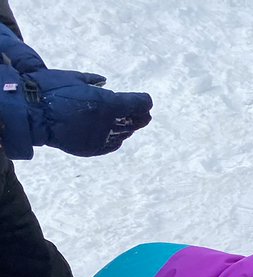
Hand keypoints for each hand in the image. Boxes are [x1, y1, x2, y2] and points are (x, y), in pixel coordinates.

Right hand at [0, 27, 151, 157]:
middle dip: (140, 116)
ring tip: (132, 124)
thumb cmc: (49, 90)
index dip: (143, 102)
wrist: (31, 113)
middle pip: (133, 120)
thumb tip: (104, 82)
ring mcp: (100, 136)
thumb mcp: (72, 79)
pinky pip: (111, 145)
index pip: (137, 104)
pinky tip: (119, 136)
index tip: (146, 100)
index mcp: (106, 102)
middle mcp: (108, 121)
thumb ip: (91, 81)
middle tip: (145, 114)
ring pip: (123, 133)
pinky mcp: (92, 148)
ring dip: (129, 128)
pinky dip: (117, 139)